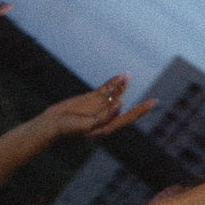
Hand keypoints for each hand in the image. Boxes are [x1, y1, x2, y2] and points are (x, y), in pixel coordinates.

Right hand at [40, 75, 157, 140]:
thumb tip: (120, 105)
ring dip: (121, 86)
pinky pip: (105, 89)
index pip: (128, 118)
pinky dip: (112, 83)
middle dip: (135, 102)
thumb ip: (104, 117)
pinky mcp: (91, 99)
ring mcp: (99, 107)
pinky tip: (119, 76)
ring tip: (127, 75)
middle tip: (151, 98)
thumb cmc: (68, 129)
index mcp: (106, 127)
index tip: (153, 103)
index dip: (141, 111)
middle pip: (124, 106)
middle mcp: (105, 117)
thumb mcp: (87, 126)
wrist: (51, 123)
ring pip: (115, 95)